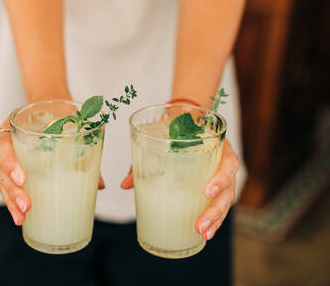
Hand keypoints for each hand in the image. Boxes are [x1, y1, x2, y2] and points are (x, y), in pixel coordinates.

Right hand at [0, 118, 105, 225]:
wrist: (51, 104)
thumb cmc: (59, 112)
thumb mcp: (70, 121)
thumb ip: (83, 146)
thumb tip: (100, 184)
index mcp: (13, 127)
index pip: (3, 145)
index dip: (10, 163)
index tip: (23, 178)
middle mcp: (7, 144)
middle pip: (1, 169)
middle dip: (13, 190)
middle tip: (28, 205)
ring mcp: (9, 159)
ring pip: (3, 182)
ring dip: (12, 201)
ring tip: (22, 218)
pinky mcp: (14, 171)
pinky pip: (9, 188)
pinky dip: (14, 204)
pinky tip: (21, 219)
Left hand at [120, 139, 238, 239]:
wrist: (185, 119)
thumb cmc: (176, 130)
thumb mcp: (162, 138)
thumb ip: (145, 158)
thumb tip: (125, 185)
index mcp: (218, 146)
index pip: (228, 162)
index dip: (220, 178)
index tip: (205, 191)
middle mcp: (224, 162)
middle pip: (228, 189)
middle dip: (214, 210)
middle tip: (199, 225)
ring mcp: (222, 175)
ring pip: (225, 200)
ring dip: (215, 219)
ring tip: (203, 234)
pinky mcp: (216, 185)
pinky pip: (219, 204)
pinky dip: (214, 219)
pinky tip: (205, 233)